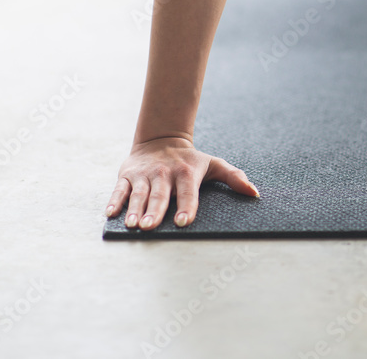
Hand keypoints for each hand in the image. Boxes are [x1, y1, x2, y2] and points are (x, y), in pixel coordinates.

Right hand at [104, 136, 258, 229]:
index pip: (187, 192)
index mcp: (186, 173)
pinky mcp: (127, 175)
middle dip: (155, 211)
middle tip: (150, 227)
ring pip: (138, 194)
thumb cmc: (190, 160)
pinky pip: (119, 190)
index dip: (186, 206)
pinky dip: (114, 201)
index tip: (183, 222)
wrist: (161, 138)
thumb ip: (235, 178)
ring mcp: (144, 175)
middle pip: (160, 195)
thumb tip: (255, 193)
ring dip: (134, 210)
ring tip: (133, 225)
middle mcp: (164, 173)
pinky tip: (111, 214)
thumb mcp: (214, 164)